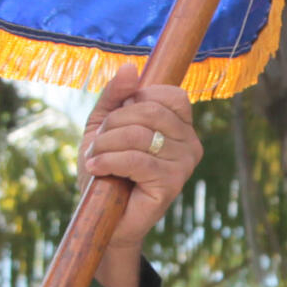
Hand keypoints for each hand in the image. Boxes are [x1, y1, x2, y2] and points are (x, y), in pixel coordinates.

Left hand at [79, 71, 198, 286]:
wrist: (103, 218)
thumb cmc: (106, 169)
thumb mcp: (104, 125)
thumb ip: (116, 96)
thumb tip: (131, 68)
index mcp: (182, 127)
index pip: (170, 95)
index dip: (136, 100)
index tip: (116, 120)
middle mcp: (191, 144)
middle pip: (150, 111)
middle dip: (114, 123)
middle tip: (98, 142)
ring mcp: (184, 165)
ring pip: (141, 135)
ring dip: (106, 144)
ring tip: (95, 157)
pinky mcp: (171, 185)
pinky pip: (138, 160)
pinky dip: (108, 160)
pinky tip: (97, 168)